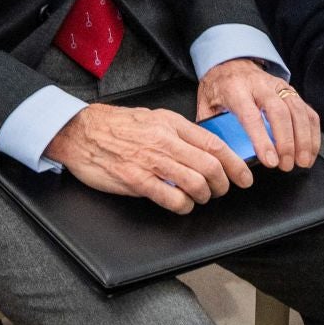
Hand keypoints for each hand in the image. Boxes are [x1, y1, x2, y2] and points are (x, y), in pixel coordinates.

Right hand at [46, 103, 247, 213]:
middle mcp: (164, 140)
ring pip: (195, 183)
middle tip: (221, 191)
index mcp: (170, 123)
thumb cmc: (115, 125)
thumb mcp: (152, 118)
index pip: (214, 144)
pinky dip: (183, 206)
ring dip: (204, 196)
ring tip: (199, 198)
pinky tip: (181, 204)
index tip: (244, 177)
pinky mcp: (136, 180)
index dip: (235, 164)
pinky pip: (171, 198)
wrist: (79, 132)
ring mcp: (150, 161)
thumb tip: (204, 149)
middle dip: (223, 184)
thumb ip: (177, 132)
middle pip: (210, 166)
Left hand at [194, 58, 315, 171]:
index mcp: (235, 88)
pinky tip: (310, 150)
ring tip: (301, 162)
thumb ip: (212, 127)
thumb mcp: (206, 104)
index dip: (262, 139)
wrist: (230, 63)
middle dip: (286, 142)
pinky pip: (307, 111)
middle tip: (285, 164)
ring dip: (303, 139)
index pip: (251, 115)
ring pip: (297, 111)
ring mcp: (278, 86)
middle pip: (279, 112)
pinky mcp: (291, 91)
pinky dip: (312, 133)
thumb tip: (221, 153)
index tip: (269, 160)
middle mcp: (260, 85)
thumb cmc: (219, 87)